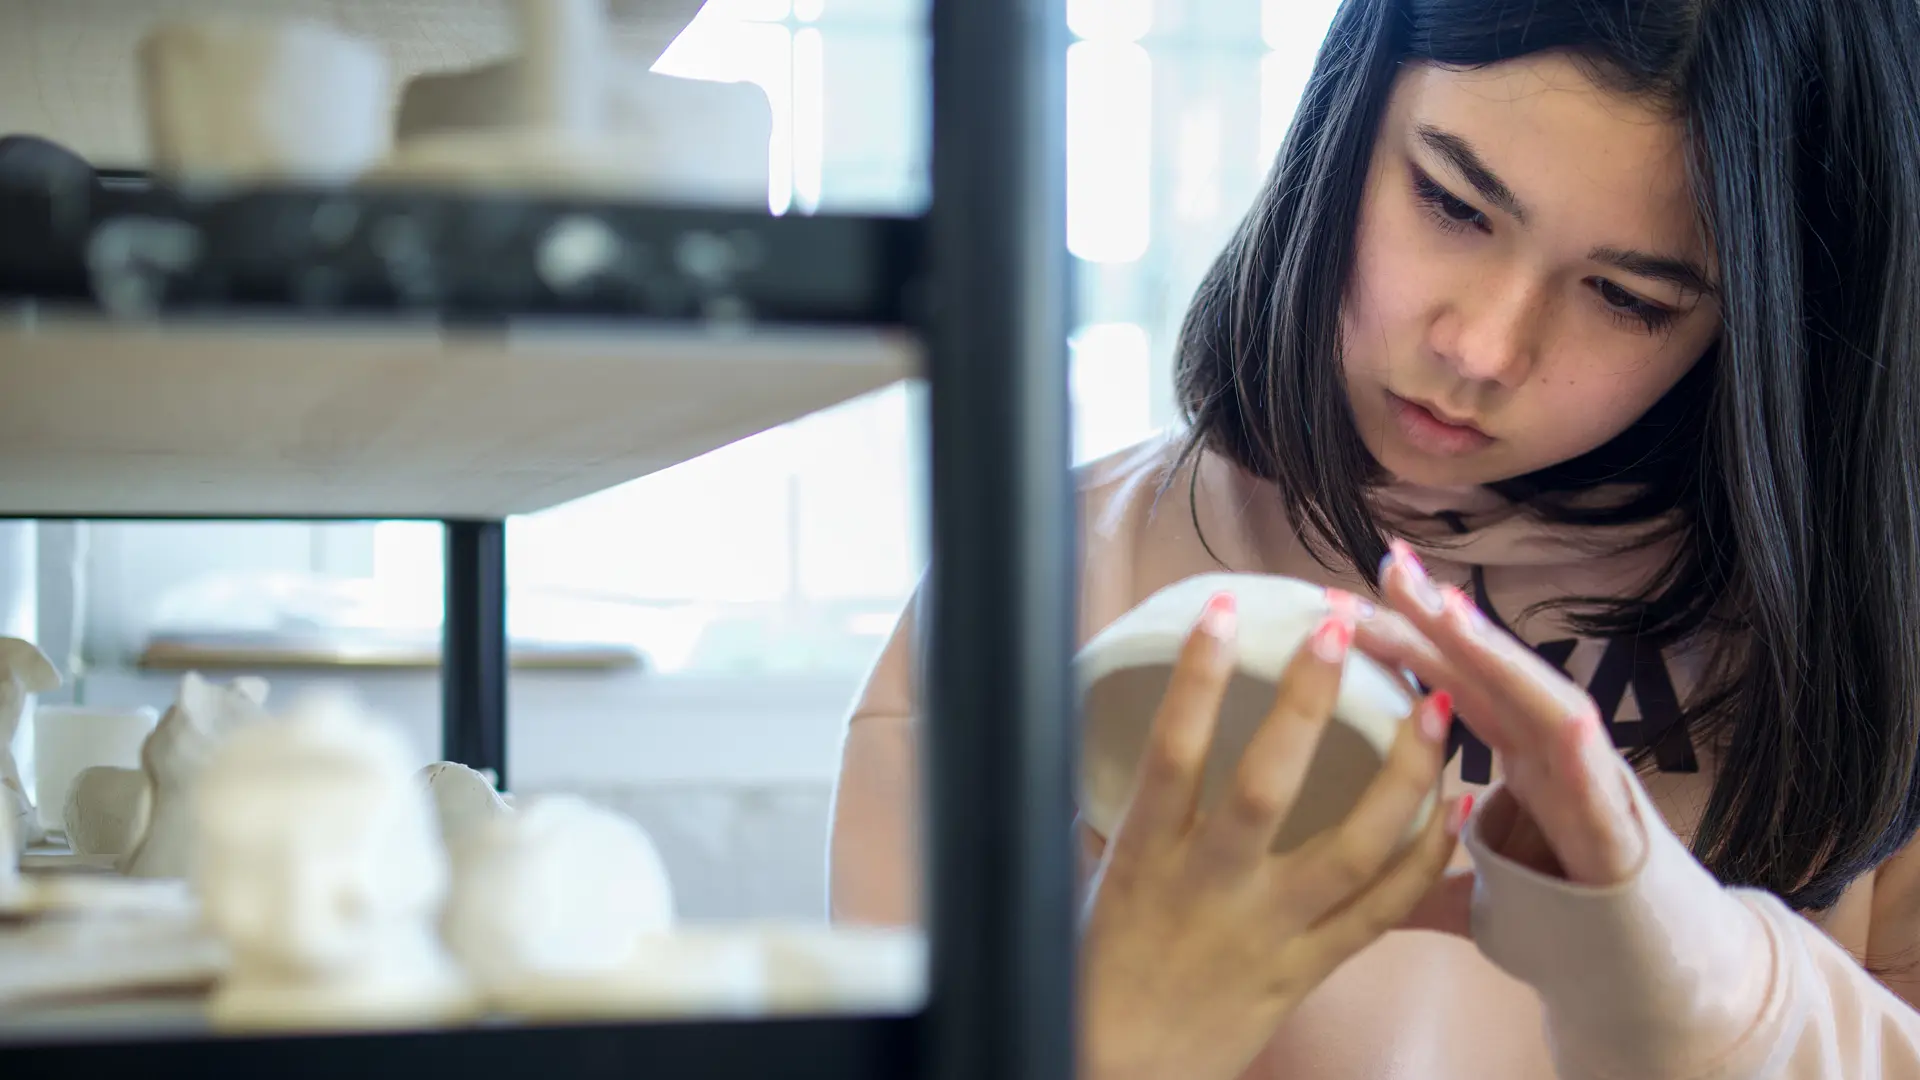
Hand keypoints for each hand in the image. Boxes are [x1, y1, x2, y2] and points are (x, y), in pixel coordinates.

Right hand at [1080, 590, 1471, 1079]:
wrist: (1122, 1070)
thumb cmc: (1100, 968)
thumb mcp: (1093, 878)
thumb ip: (1129, 812)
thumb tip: (1145, 736)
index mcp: (1146, 858)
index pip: (1172, 752)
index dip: (1199, 677)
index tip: (1226, 610)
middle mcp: (1210, 888)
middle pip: (1267, 786)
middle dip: (1307, 702)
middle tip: (1339, 628)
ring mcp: (1268, 930)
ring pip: (1349, 848)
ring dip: (1401, 776)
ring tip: (1434, 708)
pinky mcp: (1309, 968)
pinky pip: (1382, 912)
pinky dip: (1426, 859)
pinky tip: (1457, 809)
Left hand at [1356, 539, 1648, 892]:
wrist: (1653, 966)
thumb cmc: (1565, 914)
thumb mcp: (1471, 888)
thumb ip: (1418, 873)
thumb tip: (1353, 879)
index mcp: (1513, 751)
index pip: (1448, 681)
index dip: (1399, 638)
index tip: (1340, 597)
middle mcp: (1548, 750)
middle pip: (1484, 671)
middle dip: (1437, 615)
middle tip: (1386, 563)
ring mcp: (1585, 779)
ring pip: (1541, 699)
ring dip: (1498, 653)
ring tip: (1448, 607)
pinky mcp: (1618, 826)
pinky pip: (1599, 779)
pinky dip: (1580, 741)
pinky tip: (1563, 712)